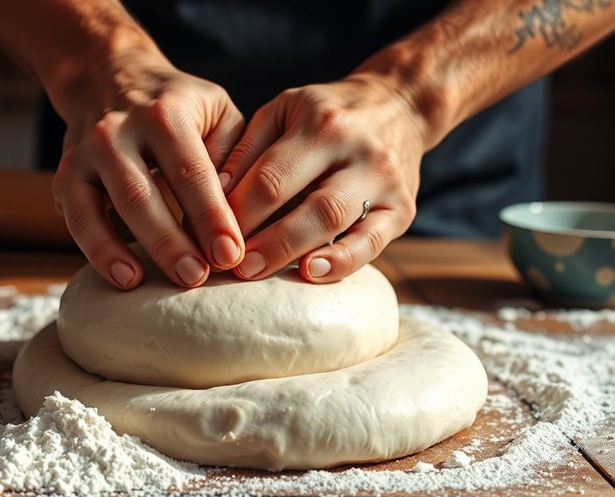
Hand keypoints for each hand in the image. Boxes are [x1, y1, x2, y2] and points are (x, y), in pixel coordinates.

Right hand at [52, 52, 246, 289]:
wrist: (109, 75)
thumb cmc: (179, 106)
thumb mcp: (217, 110)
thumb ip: (232, 156)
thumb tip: (238, 213)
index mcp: (164, 113)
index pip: (191, 172)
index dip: (211, 216)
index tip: (231, 254)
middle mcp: (118, 130)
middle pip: (142, 194)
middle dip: (170, 241)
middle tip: (197, 278)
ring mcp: (86, 153)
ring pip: (105, 207)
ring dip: (127, 250)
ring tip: (151, 284)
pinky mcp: (65, 175)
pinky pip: (78, 219)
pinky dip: (97, 251)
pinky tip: (124, 278)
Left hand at [220, 74, 425, 282]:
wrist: (399, 105)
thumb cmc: (325, 113)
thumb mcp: (282, 110)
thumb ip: (247, 149)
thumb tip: (215, 196)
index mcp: (322, 123)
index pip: (272, 176)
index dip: (239, 211)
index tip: (212, 236)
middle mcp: (359, 150)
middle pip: (308, 203)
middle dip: (266, 239)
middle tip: (233, 264)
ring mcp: (385, 180)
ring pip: (338, 223)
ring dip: (293, 252)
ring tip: (258, 272)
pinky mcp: (402, 208)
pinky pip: (373, 243)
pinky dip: (343, 262)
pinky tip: (312, 273)